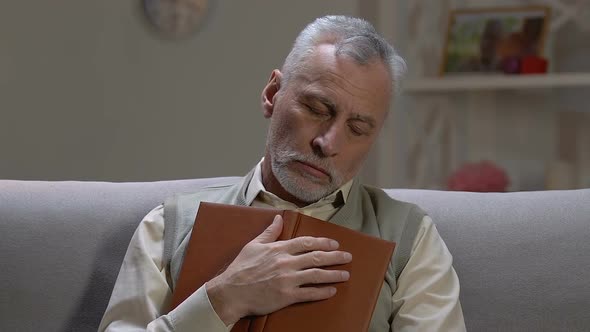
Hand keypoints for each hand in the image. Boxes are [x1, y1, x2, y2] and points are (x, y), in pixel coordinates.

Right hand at [205, 214, 351, 324]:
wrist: (231, 292)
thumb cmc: (241, 268)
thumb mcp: (254, 245)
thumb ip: (269, 232)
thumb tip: (278, 218)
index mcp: (279, 249)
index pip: (306, 242)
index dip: (323, 242)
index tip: (334, 243)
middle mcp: (286, 262)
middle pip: (316, 257)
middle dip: (335, 257)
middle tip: (348, 257)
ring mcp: (287, 280)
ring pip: (317, 275)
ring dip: (333, 274)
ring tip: (345, 274)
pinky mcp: (286, 296)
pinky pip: (309, 293)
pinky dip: (322, 292)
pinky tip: (332, 290)